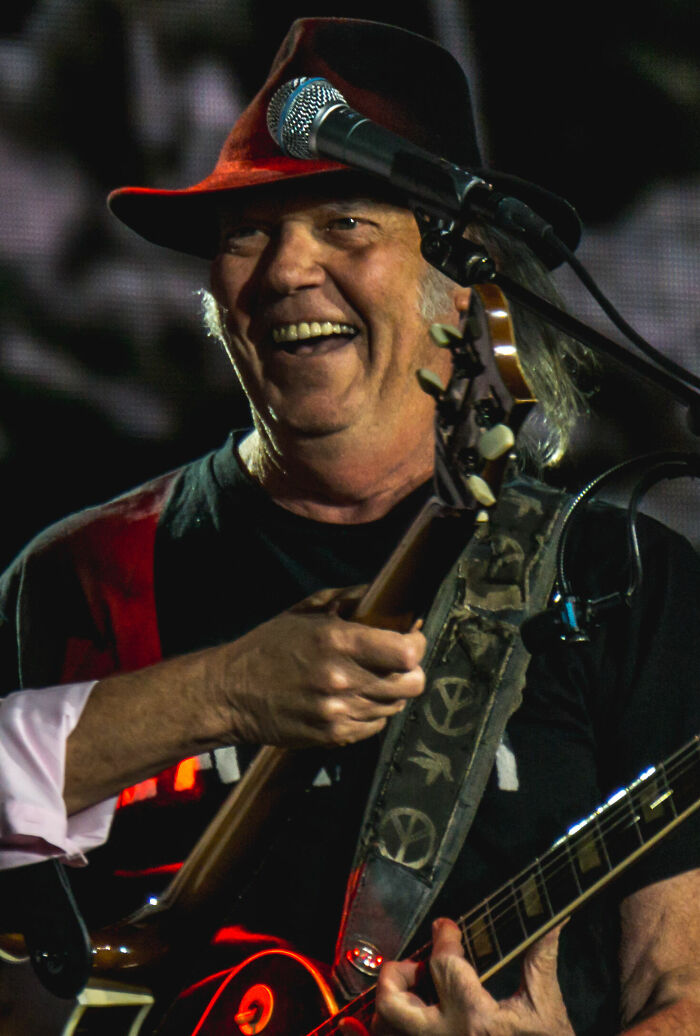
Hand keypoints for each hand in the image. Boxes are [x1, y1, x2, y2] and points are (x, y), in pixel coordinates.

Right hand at [212, 586, 426, 746]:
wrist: (231, 693)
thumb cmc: (269, 646)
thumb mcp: (305, 610)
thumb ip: (349, 599)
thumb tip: (387, 596)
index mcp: (338, 642)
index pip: (407, 652)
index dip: (415, 643)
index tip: (409, 637)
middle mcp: (343, 680)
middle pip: (412, 683)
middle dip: (411, 670)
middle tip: (396, 661)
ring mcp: (339, 712)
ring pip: (396, 705)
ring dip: (390, 690)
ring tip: (368, 678)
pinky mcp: (334, 735)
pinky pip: (375, 725)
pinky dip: (372, 711)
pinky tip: (353, 698)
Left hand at [373, 918, 573, 1035]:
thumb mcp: (546, 1006)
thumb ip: (540, 958)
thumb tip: (551, 918)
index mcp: (477, 1020)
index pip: (443, 965)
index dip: (443, 937)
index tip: (445, 927)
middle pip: (393, 1005)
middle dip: (395, 975)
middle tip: (413, 963)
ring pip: (388, 1028)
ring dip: (395, 1003)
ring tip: (416, 989)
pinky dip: (401, 1025)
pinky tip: (421, 1011)